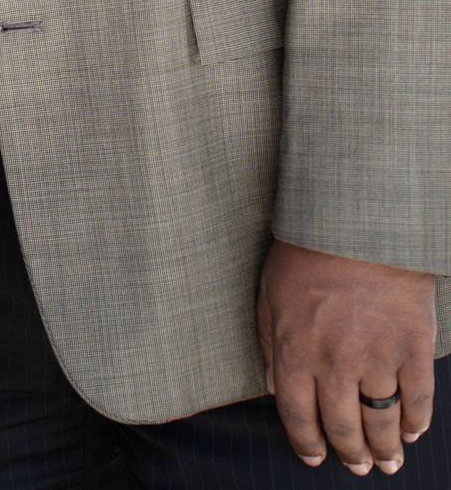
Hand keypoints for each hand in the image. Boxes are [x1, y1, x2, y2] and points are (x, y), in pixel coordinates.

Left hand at [257, 238, 436, 474]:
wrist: (354, 221)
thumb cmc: (305, 251)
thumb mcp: (269, 293)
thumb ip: (269, 343)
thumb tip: (272, 384)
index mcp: (295, 353)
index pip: (298, 417)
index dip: (307, 444)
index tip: (315, 457)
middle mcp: (335, 364)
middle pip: (342, 428)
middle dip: (349, 454)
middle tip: (357, 466)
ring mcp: (377, 358)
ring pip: (380, 421)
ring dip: (384, 449)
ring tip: (386, 463)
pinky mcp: (413, 347)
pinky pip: (416, 399)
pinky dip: (415, 423)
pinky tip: (410, 432)